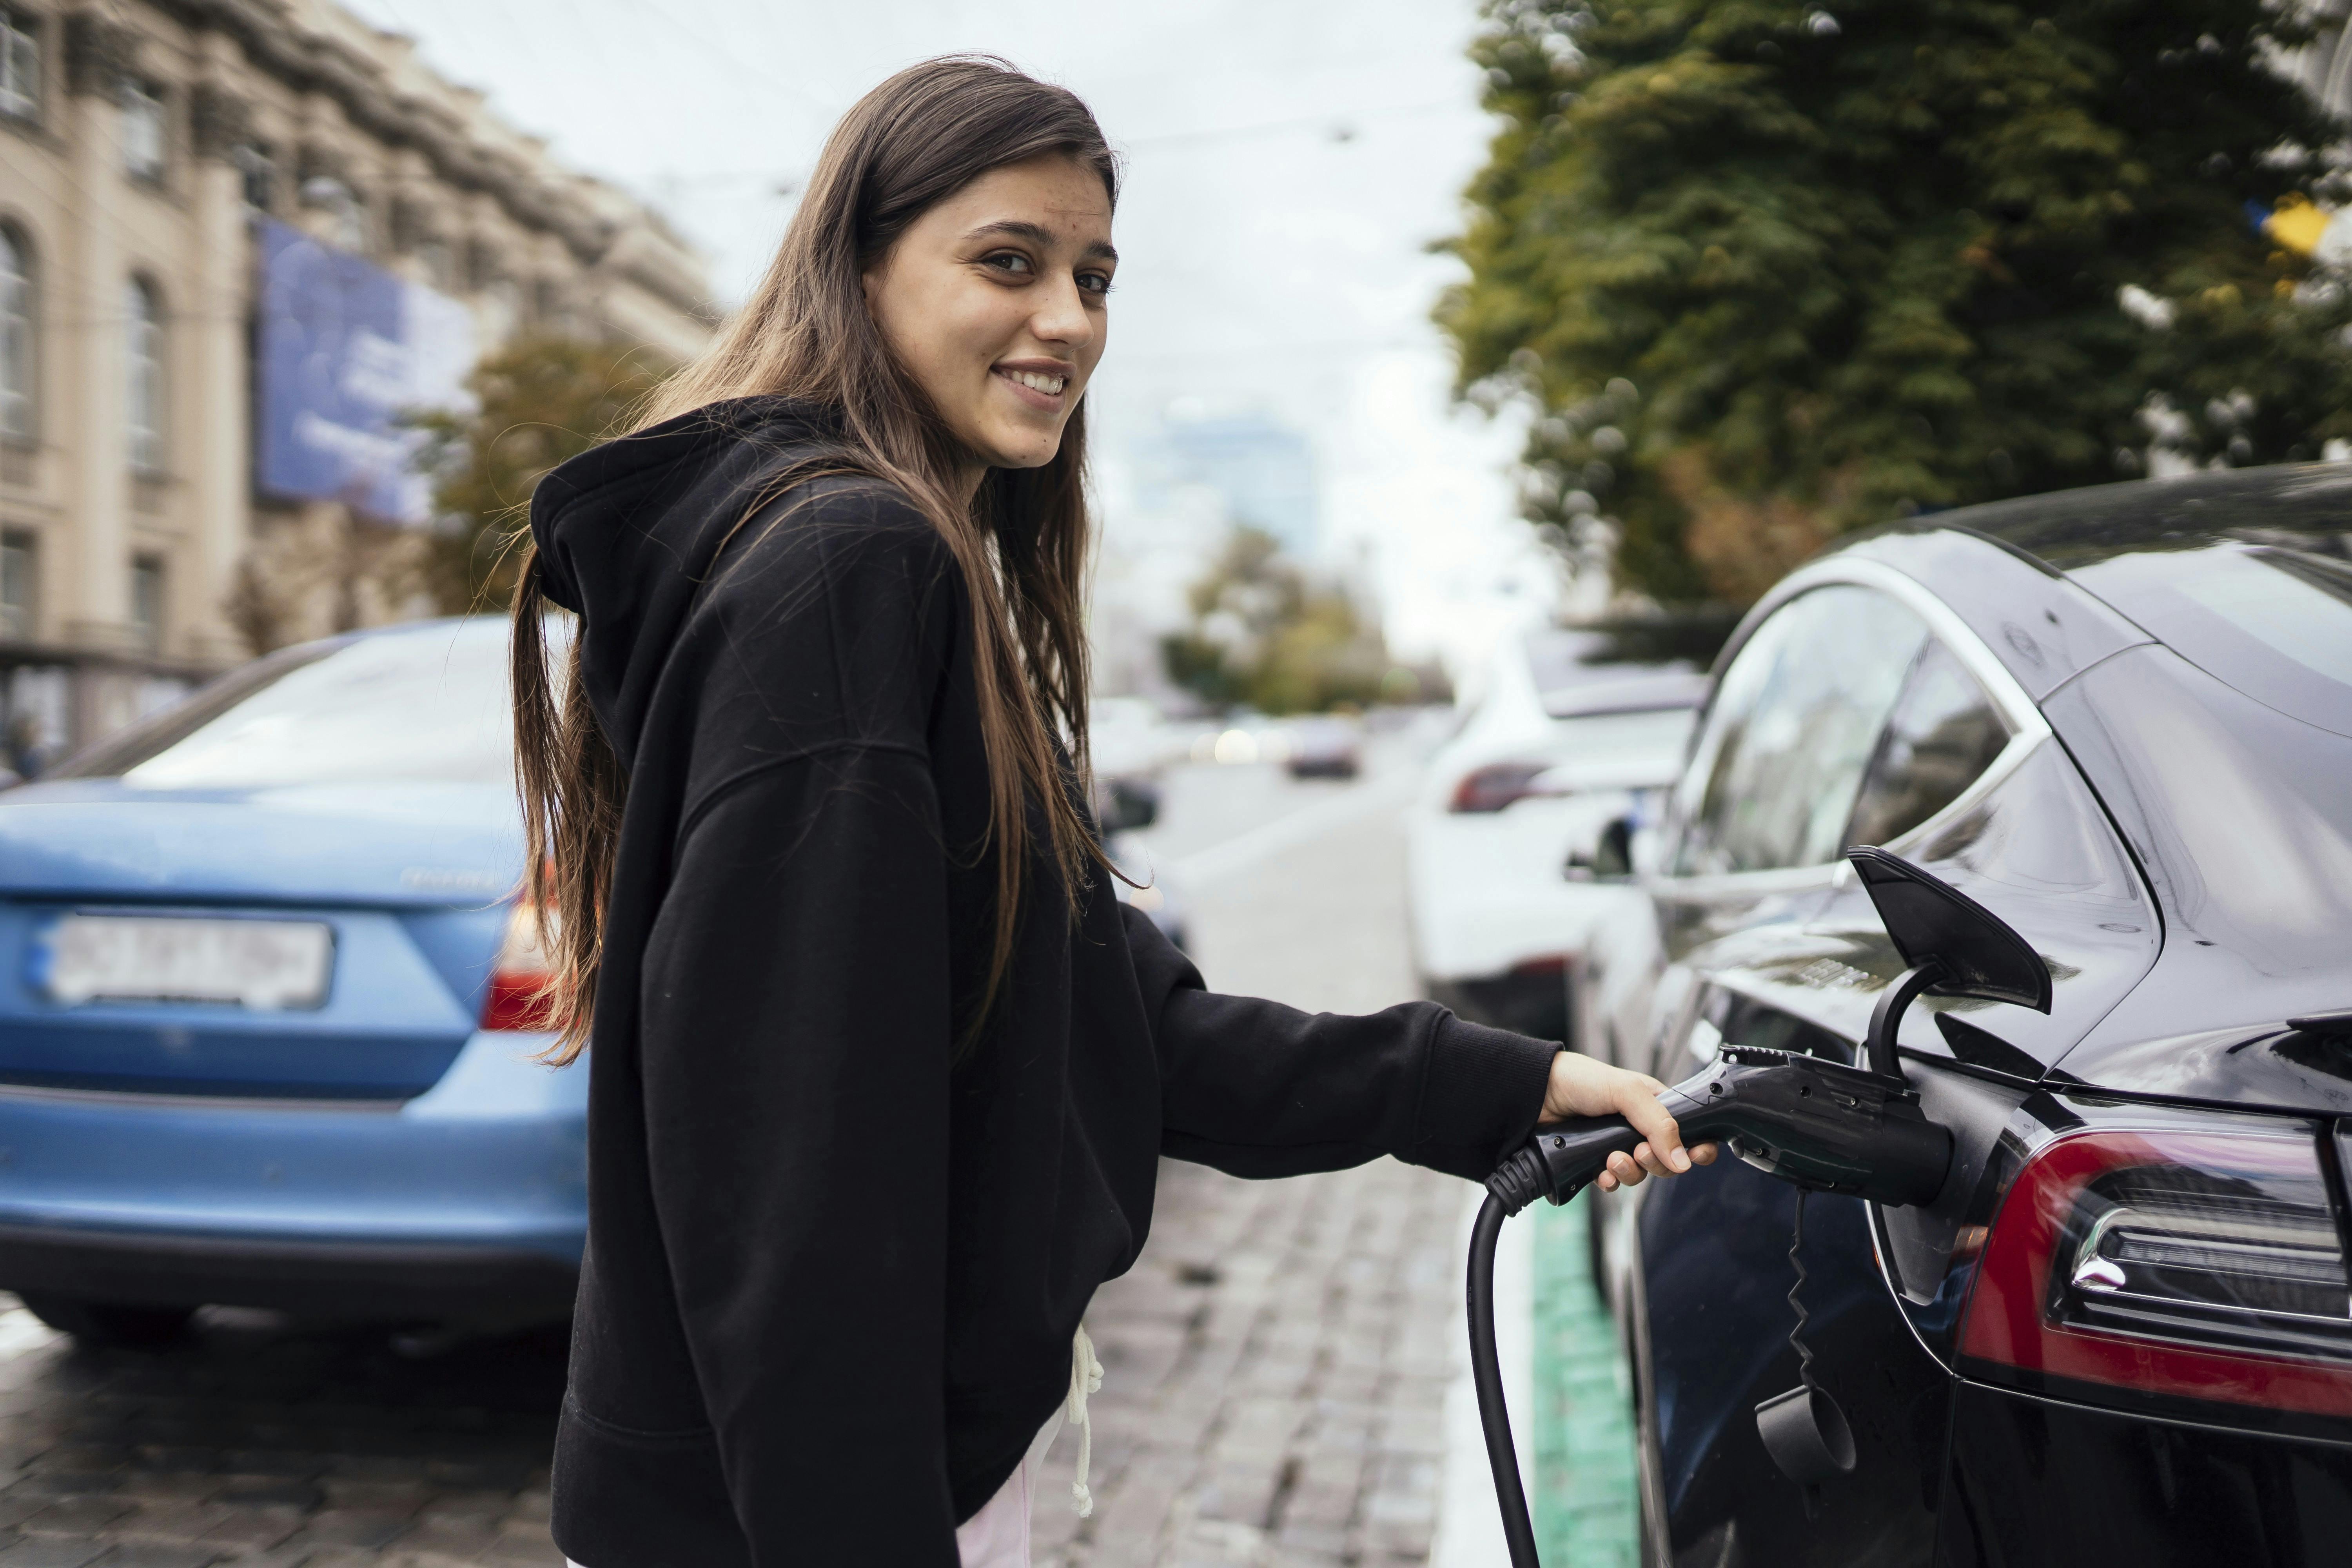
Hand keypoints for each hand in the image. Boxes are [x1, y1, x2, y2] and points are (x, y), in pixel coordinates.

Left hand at [1542, 1052, 1718, 1191]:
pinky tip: (1601, 1174)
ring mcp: (1616, 1145)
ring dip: (1630, 1172)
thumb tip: (1682, 1160)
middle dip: (1656, 1162)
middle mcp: (1638, 1128)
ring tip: (1612, 1159)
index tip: (1696, 1157)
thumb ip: (1659, 1124)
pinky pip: (1613, 1182)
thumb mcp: (1628, 1092)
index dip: (1697, 1148)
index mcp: (1654, 1106)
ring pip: (1640, 1174)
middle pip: (1666, 1160)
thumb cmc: (1582, 1080)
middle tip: (1638, 1151)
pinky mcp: (1595, 1160)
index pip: (1689, 1131)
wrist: (1538, 1093)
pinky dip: (1610, 1182)